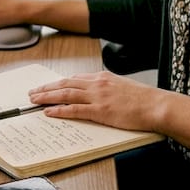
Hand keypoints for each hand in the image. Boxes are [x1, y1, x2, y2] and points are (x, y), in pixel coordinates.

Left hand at [28, 70, 165, 131]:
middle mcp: (97, 84)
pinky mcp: (100, 111)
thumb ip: (107, 88)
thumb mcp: (122, 87)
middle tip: (33, 93)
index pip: (75, 79)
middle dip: (47, 88)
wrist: (156, 105)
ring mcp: (98, 97)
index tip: (47, 86)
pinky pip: (74, 110)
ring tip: (34, 101)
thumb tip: (97, 93)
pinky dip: (59, 110)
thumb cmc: (144, 99)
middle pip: (65, 84)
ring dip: (47, 97)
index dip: (58, 83)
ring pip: (65, 94)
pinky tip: (48, 112)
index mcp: (102, 77)